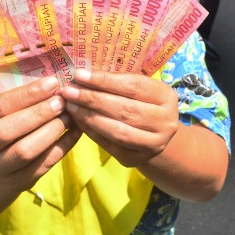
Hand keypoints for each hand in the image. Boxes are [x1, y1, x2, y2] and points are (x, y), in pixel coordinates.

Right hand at [0, 77, 80, 190]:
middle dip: (37, 114)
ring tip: (69, 116)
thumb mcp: (3, 111)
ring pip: (24, 152)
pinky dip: (62, 146)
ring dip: (50, 131)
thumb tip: (55, 84)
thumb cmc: (4, 125)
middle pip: (6, 131)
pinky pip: (42, 165)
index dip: (27, 94)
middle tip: (61, 102)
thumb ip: (22, 99)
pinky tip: (76, 131)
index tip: (52, 83)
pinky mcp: (17, 182)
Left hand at [60, 69, 178, 167]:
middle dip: (93, 99)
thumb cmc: (142, 103)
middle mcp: (165, 122)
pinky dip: (91, 132)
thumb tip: (83, 75)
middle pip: (124, 109)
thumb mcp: (138, 88)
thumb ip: (117, 81)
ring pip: (117, 130)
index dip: (104, 80)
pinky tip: (77, 121)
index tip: (79, 74)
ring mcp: (153, 144)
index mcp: (166, 96)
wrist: (156, 135)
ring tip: (70, 105)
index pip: (133, 86)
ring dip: (89, 116)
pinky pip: (110, 145)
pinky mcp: (136, 159)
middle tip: (69, 91)